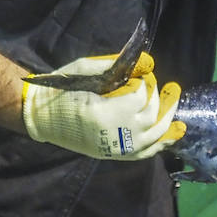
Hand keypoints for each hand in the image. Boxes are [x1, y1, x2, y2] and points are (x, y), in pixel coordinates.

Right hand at [21, 51, 184, 159]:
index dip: (146, 82)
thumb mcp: (84, 69)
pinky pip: (145, 152)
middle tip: (163, 84)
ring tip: (175, 99)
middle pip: (152, 114)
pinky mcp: (114, 154)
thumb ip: (116, 65)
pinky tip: (176, 132)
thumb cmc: (60, 89)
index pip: (140, 96)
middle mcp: (114, 134)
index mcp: (105, 113)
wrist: (41, 116)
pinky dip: (162, 143)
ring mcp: (115, 148)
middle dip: (160, 96)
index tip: (143, 74)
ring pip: (155, 135)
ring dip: (169, 117)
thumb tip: (149, 62)